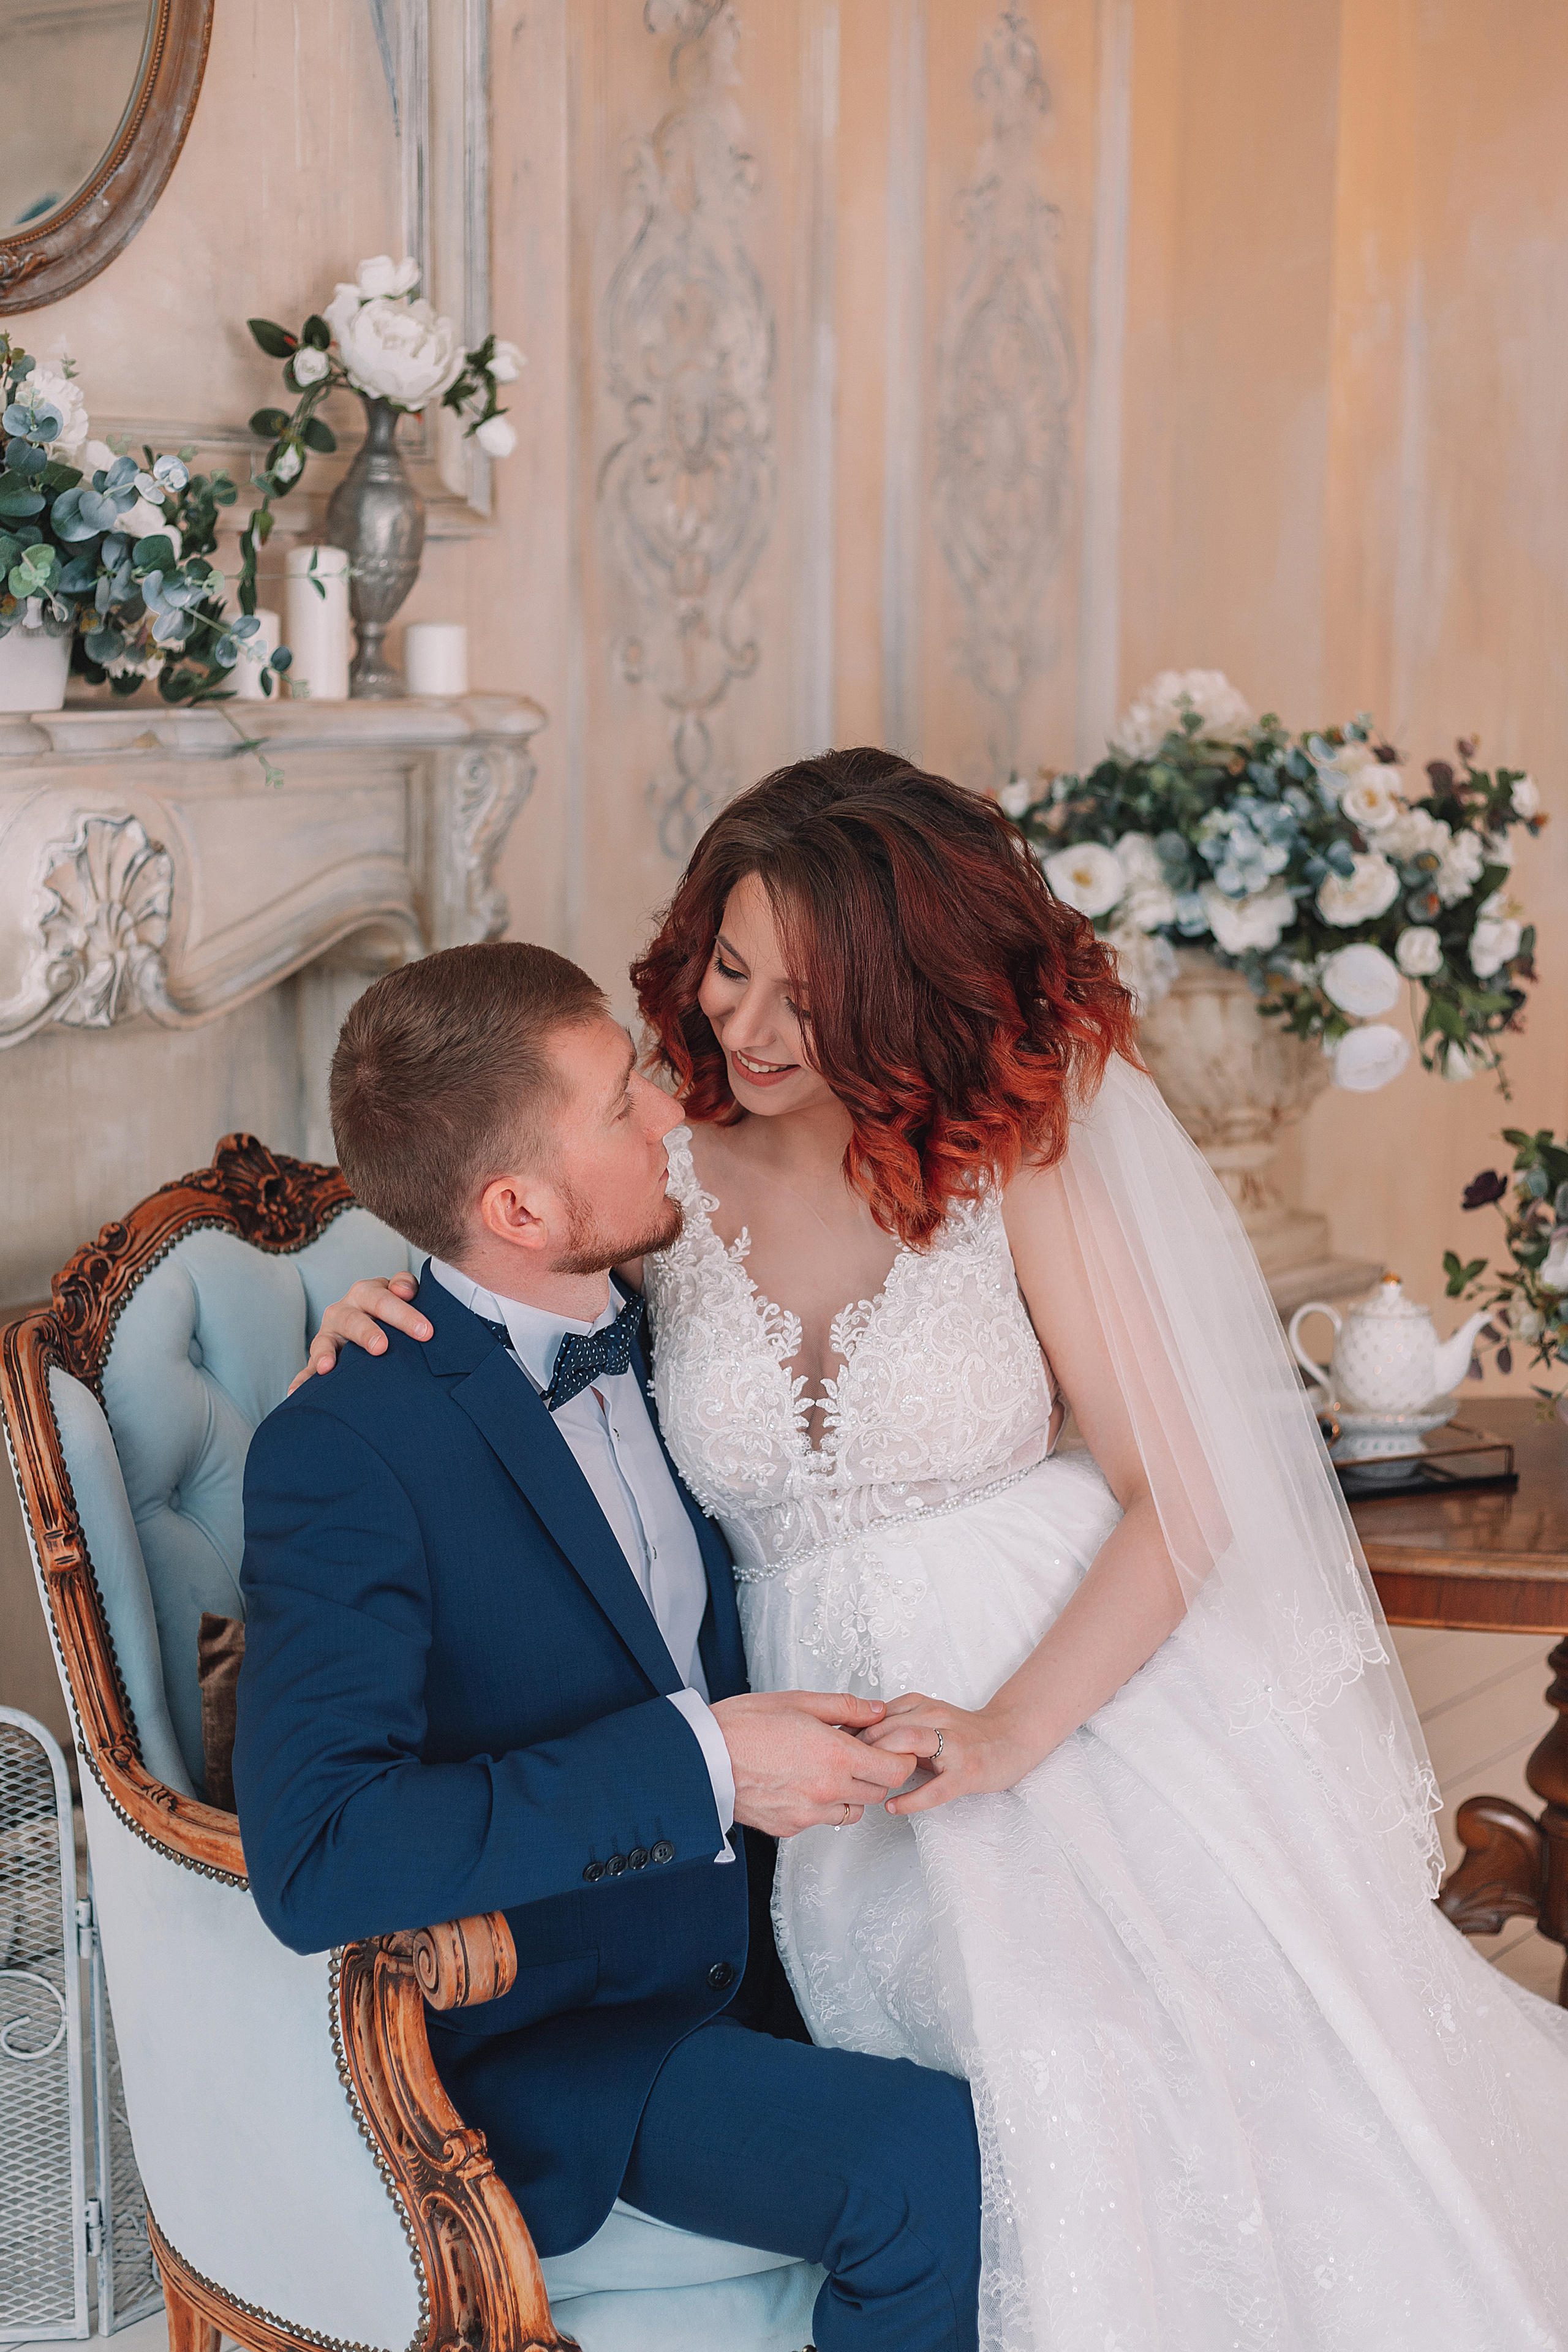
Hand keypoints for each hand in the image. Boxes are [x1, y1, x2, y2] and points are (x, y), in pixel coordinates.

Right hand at [288, 1272, 430, 1394]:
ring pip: (324, 1342)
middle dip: (367, 1334)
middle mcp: (344, 1310)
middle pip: (355, 1320)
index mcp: (367, 1292)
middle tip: (381, 1348)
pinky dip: (302, 1380)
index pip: (385, 1299)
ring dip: (325, 1355)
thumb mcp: (403, 1292)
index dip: (404, 1314)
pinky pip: (307, 1368)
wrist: (374, 1318)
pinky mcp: (319, 1355)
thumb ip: (406, 1286)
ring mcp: (329, 1333)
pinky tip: (295, 1393)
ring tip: (327, 1368)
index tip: (425, 1332)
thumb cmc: (395, 1309)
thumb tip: (404, 1290)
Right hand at [709, 1691, 917, 1838]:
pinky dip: (821, 1805)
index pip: (894, 1770)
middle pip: (878, 1792)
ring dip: (851, 1792)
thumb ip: (845, 1708)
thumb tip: (876, 1711)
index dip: (900, 1759)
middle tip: (857, 1752)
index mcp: (834, 1756)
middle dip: (876, 1772)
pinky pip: (821, 1821)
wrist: (701, 1758)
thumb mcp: (798, 1702)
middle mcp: (827, 1791)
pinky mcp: (790, 1828)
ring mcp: (808, 1814)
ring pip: (853, 1811)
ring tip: (828, 1769)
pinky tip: (801, 1783)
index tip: (891, 1748)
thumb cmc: (742, 1726)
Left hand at [857, 1691, 1039, 1816]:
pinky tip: (893, 1807)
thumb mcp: (927, 1720)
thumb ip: (896, 1726)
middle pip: (887, 1727)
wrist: (1011, 1738)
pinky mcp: (967, 1773)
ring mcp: (953, 1746)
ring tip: (865, 1784)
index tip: (831, 1748)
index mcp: (922, 1706)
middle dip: (860, 1748)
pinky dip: (911, 1799)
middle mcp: (936, 1719)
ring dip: (882, 1764)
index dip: (851, 1733)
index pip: (877, 1715)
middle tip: (841, 1770)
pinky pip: (935, 1789)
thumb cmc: (965, 1733)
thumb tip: (852, 1740)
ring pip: (908, 1744)